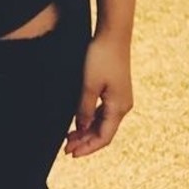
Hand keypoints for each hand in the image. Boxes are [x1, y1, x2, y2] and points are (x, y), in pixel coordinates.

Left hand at [65, 33, 132, 156]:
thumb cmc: (101, 58)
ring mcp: (120, 98)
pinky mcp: (116, 89)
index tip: (71, 153)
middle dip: (85, 141)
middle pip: (103, 132)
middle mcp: (123, 106)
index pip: (104, 137)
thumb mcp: (88, 85)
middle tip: (66, 149)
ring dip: (87, 131)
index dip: (88, 148)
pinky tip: (79, 120)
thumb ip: (84, 109)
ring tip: (69, 138)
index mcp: (119, 108)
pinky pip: (103, 111)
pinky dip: (91, 119)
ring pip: (102, 122)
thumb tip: (81, 128)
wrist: (113, 35)